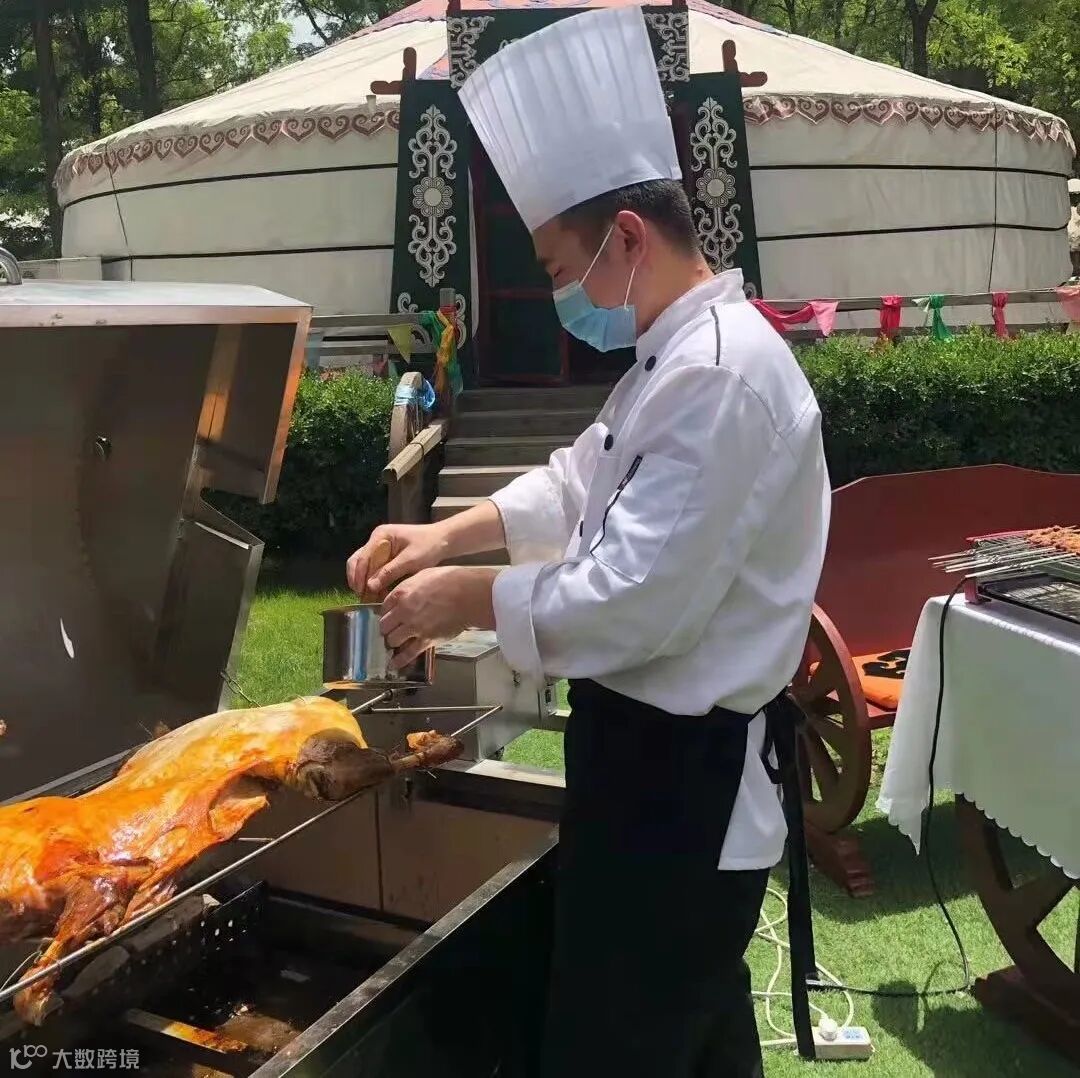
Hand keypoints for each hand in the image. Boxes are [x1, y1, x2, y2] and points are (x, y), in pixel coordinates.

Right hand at [346, 523, 449, 597]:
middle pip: (359, 561)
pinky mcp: (387, 557)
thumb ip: (389, 572)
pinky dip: (375, 582)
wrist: (444, 540)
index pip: (362, 557)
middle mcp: (376, 541)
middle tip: (361, 597)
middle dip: (358, 579)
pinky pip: (375, 570)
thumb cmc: (429, 546)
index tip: (361, 592)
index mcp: (380, 536)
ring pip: (365, 567)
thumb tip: (370, 586)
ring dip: (366, 582)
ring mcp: (380, 548)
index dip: (359, 576)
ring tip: (370, 599)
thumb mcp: (410, 560)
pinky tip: (379, 594)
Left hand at [379, 567, 497, 668]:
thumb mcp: (425, 574)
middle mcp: (403, 611)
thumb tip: (408, 591)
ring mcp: (413, 626)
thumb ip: (411, 585)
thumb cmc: (451, 580)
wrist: (468, 595)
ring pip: (392, 640)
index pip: (384, 607)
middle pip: (384, 625)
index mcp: (402, 592)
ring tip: (397, 643)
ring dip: (394, 642)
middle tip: (391, 630)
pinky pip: (408, 653)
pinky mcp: (426, 640)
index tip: (389, 616)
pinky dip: (400, 660)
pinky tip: (394, 664)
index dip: (386, 613)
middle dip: (387, 628)